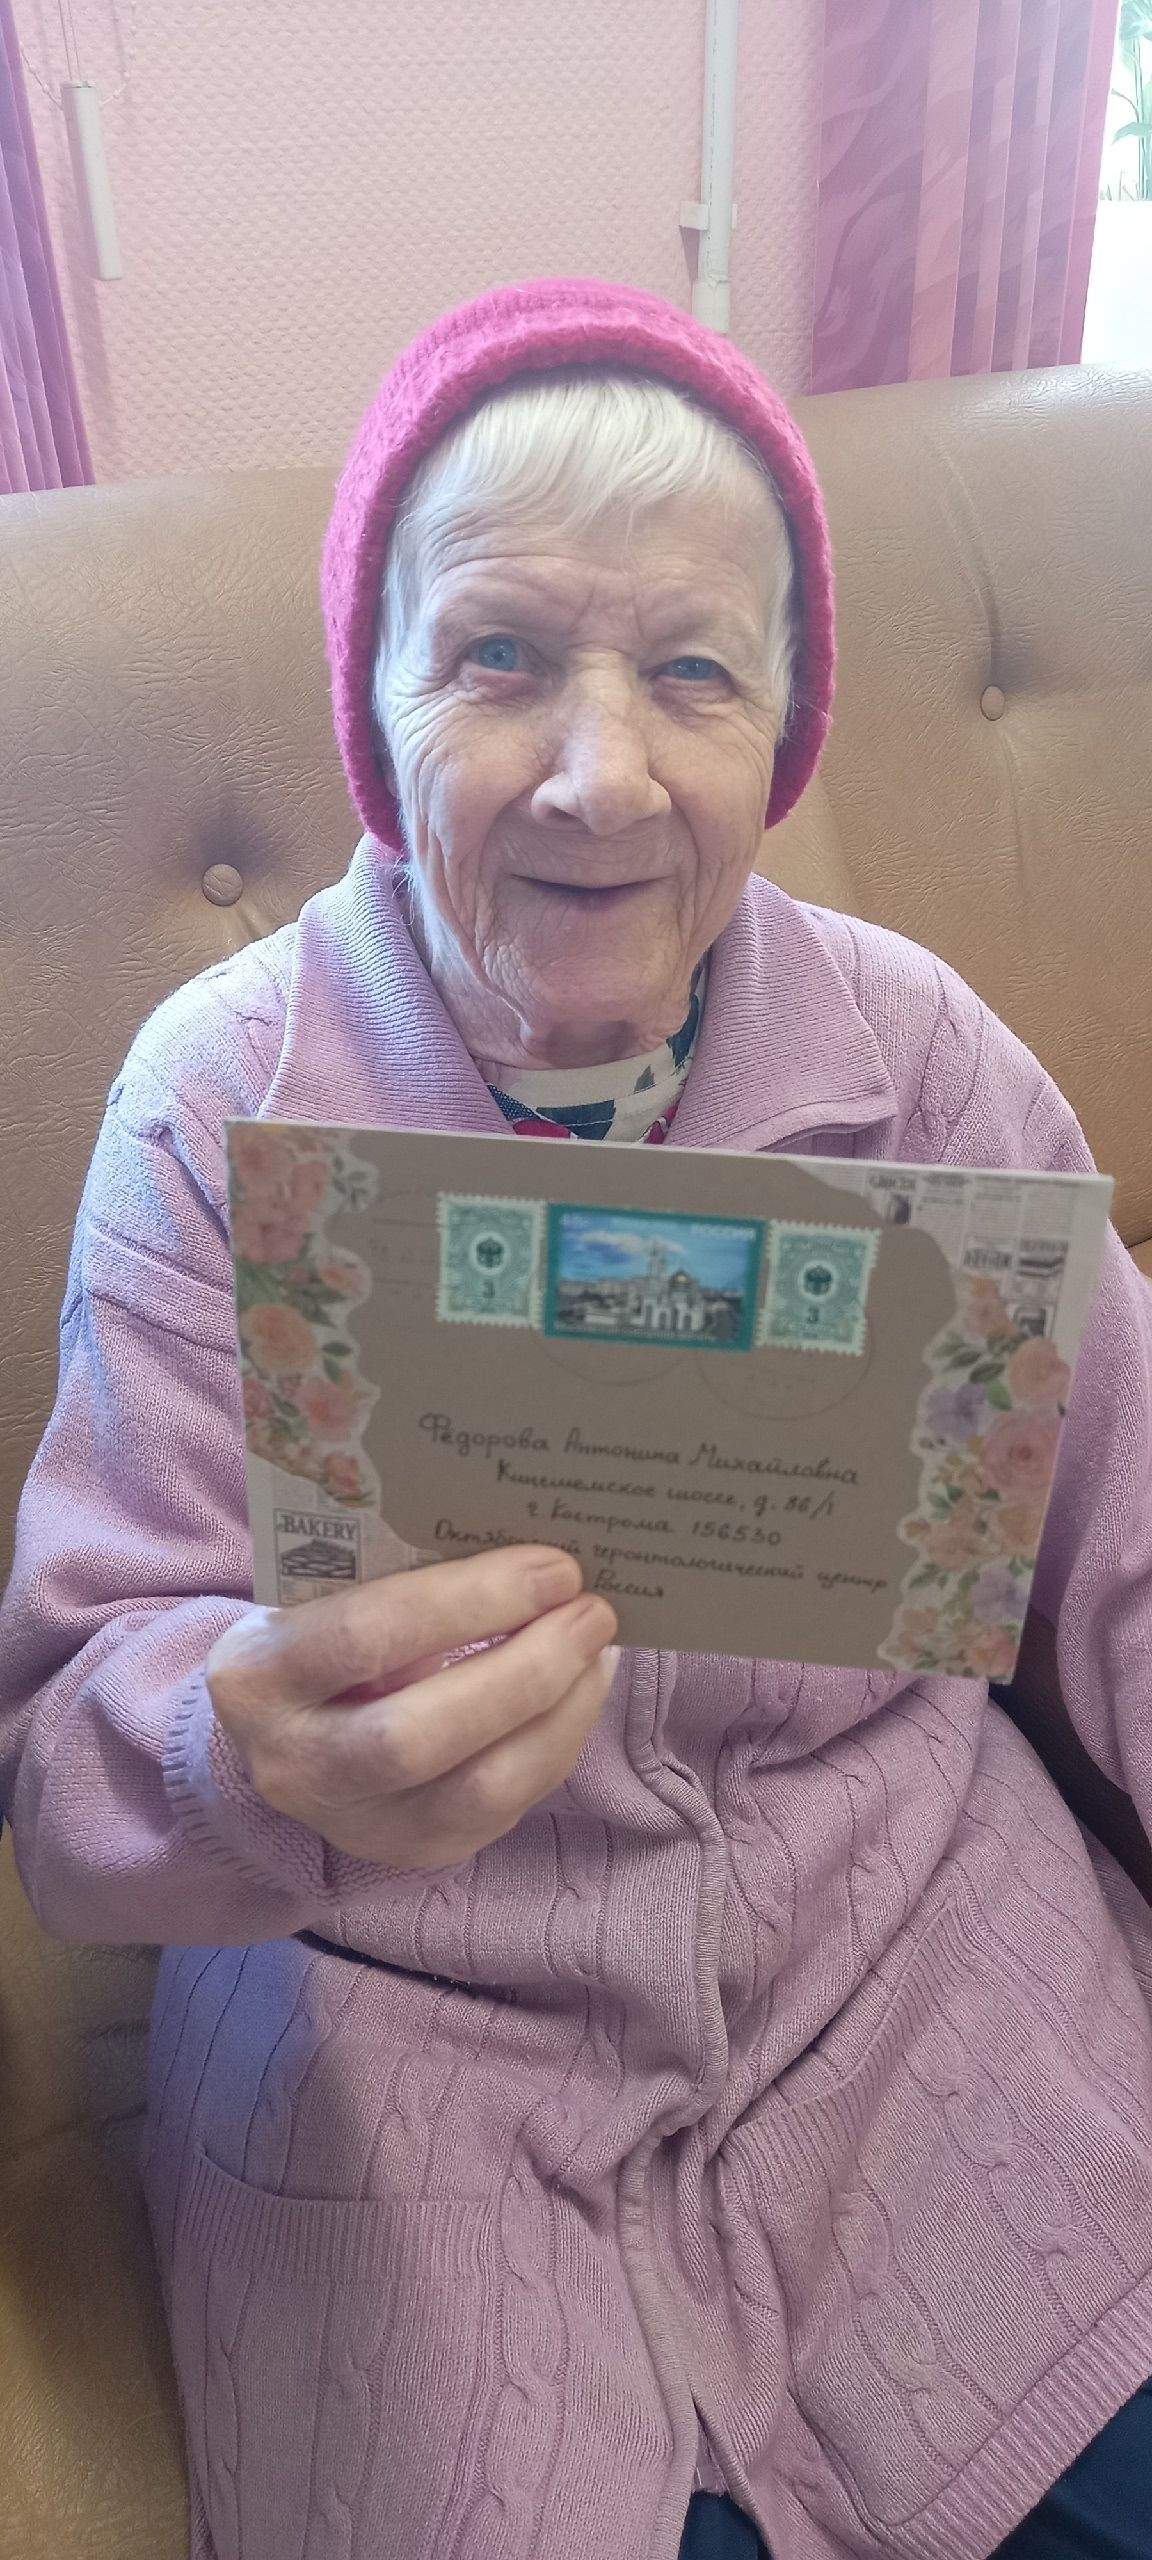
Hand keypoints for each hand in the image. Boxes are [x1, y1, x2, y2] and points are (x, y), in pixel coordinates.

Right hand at [205, 1548, 617, 1870]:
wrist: (278, 1731)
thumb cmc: (319, 1633)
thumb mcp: (325, 1594)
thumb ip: (400, 1575)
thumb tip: (528, 1552)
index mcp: (259, 1676)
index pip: (366, 1635)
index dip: (470, 1601)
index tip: (551, 1567)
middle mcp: (295, 1766)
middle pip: (420, 1736)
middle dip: (526, 1671)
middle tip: (592, 1612)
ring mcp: (356, 1824)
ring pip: (477, 1790)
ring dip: (560, 1713)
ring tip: (599, 1648)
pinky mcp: (415, 1852)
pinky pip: (506, 1808)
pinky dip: (558, 1742)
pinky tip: (583, 1688)